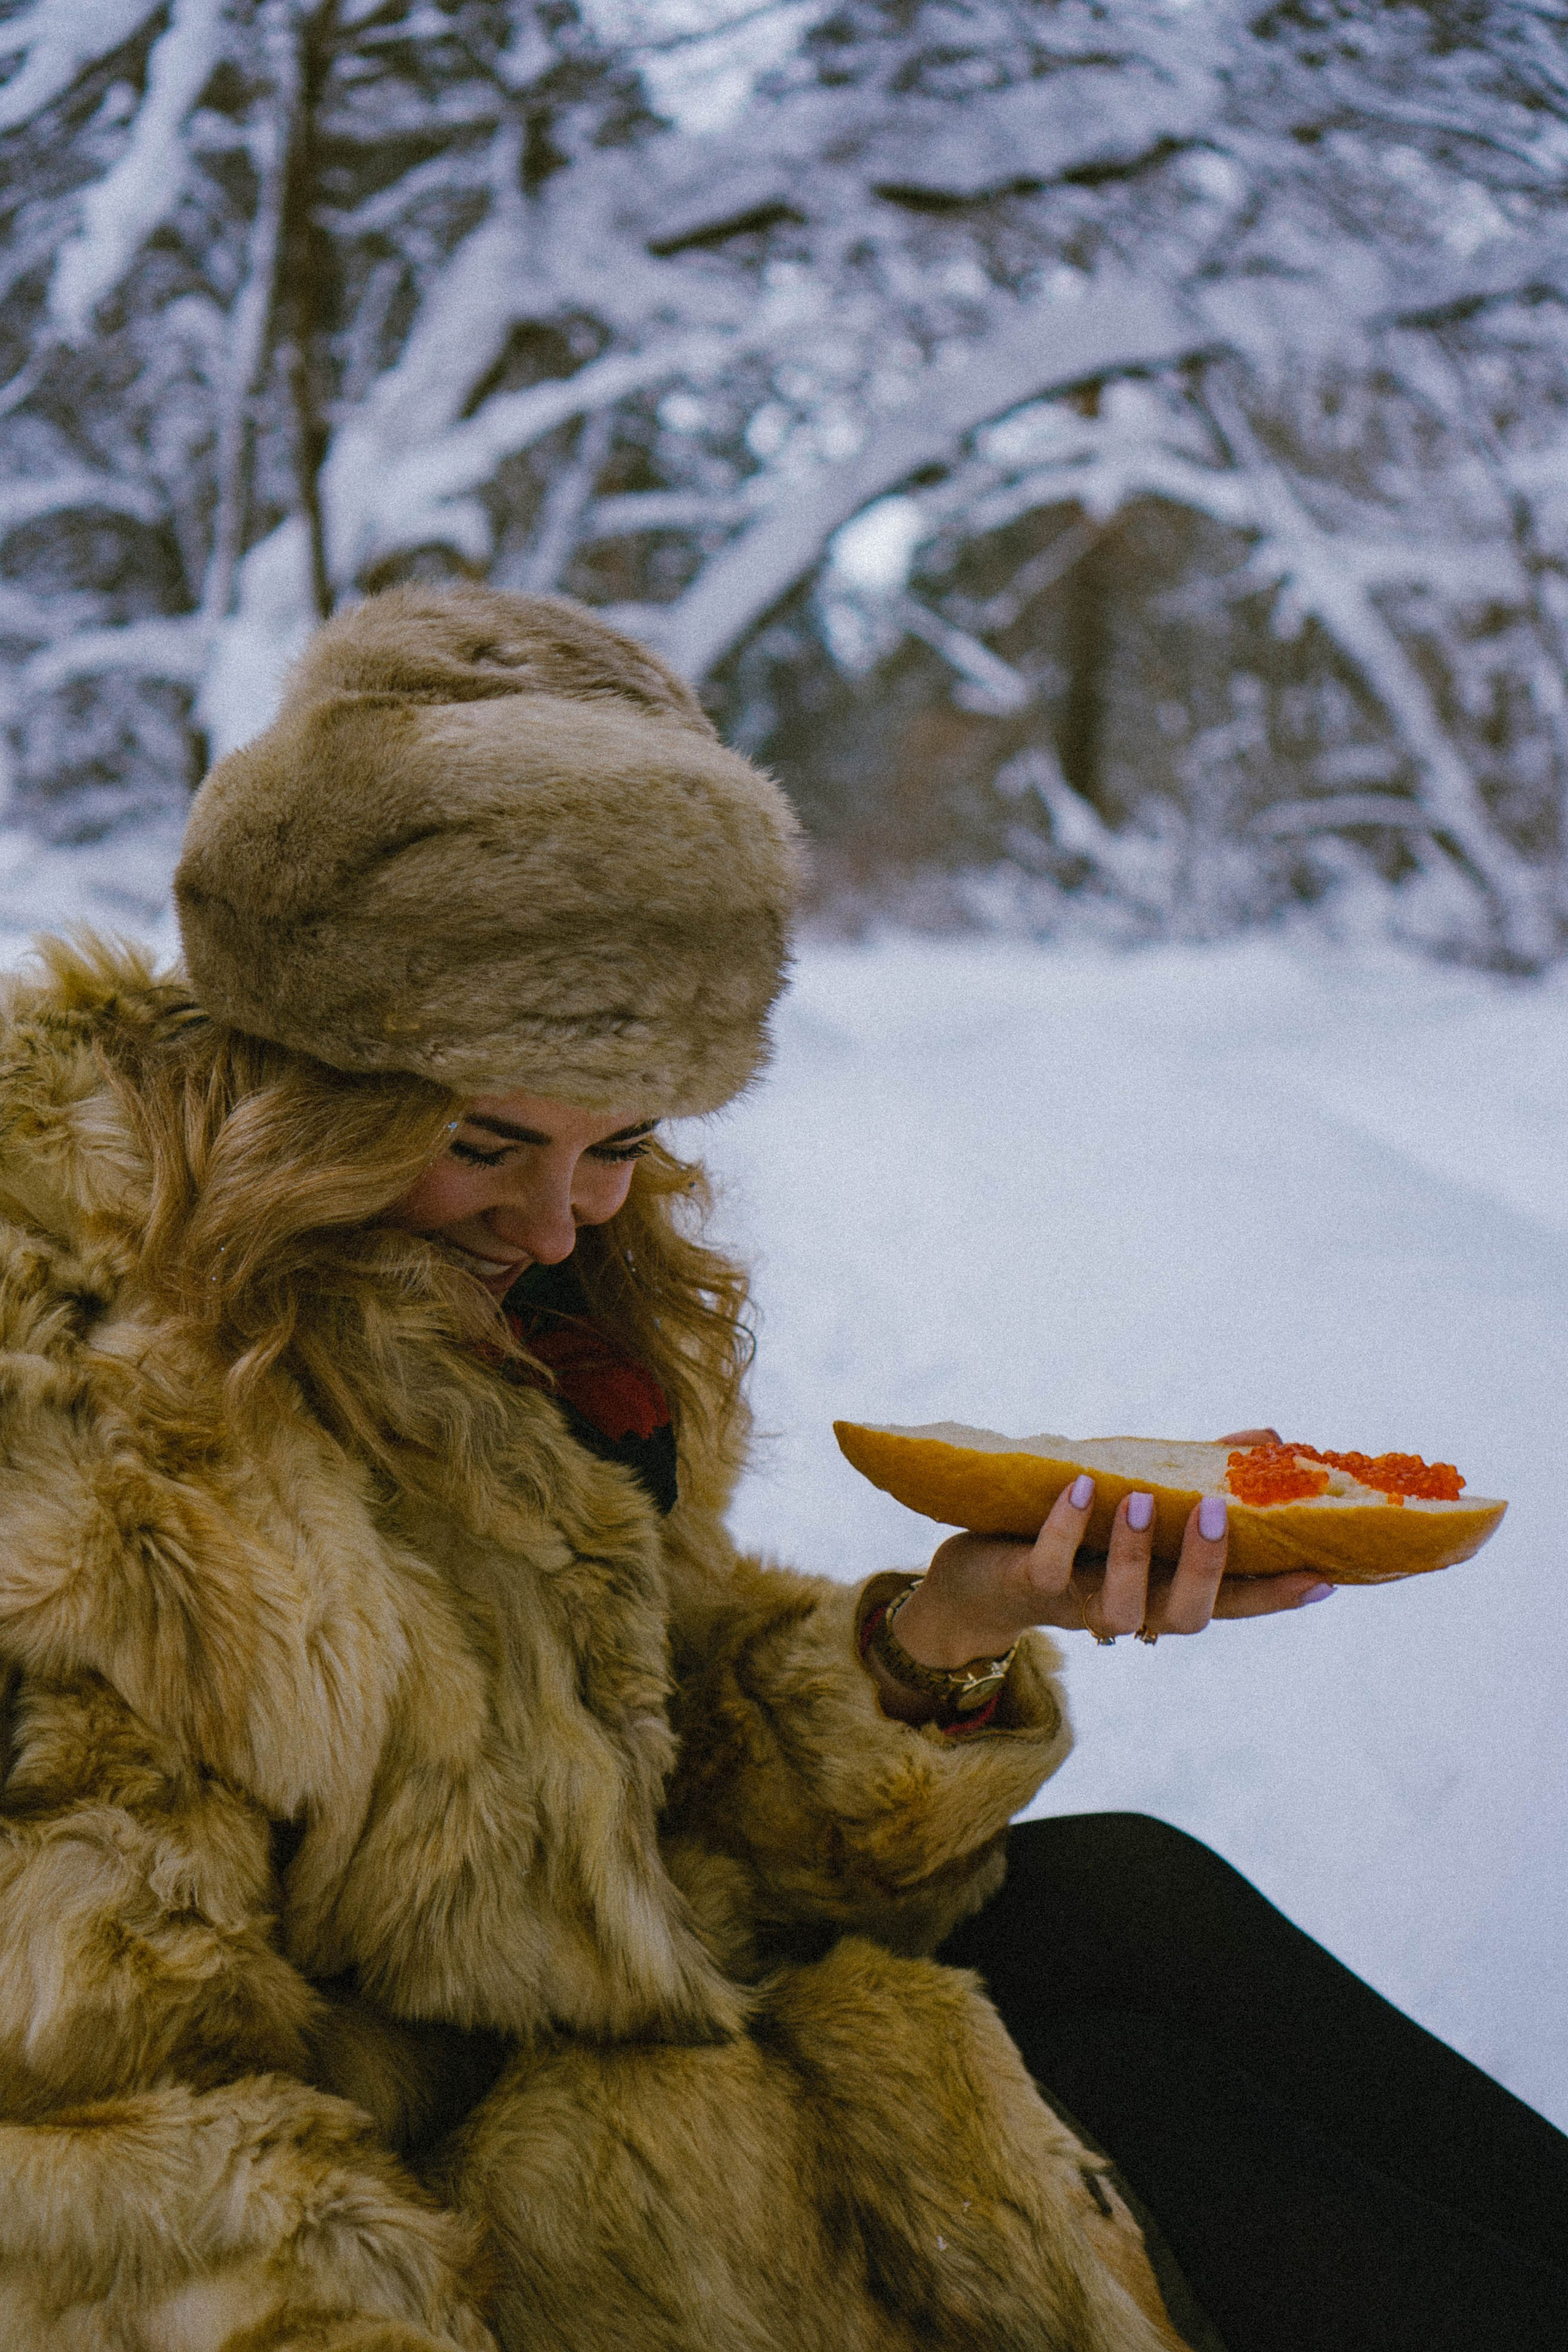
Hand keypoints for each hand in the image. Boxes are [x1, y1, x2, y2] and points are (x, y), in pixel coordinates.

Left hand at [870, 1424, 1331, 1720]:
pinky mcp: (1029, 1589)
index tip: (1324, 1577)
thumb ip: (1199, 1472)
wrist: (977, 1576)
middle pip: (1188, 1617)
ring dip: (1132, 1552)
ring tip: (1137, 1497)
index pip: (1234, 1601)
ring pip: (1122, 1606)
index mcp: (1166, 1588)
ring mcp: (1079, 1605)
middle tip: (1213, 1512)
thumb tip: (1269, 1438)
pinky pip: (1051, 1568)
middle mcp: (1132, 1607)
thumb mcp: (1138, 1497)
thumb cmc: (1073, 1533)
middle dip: (1205, 1568)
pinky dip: (1066, 1528)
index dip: (1277, 1595)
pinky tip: (1080, 1487)